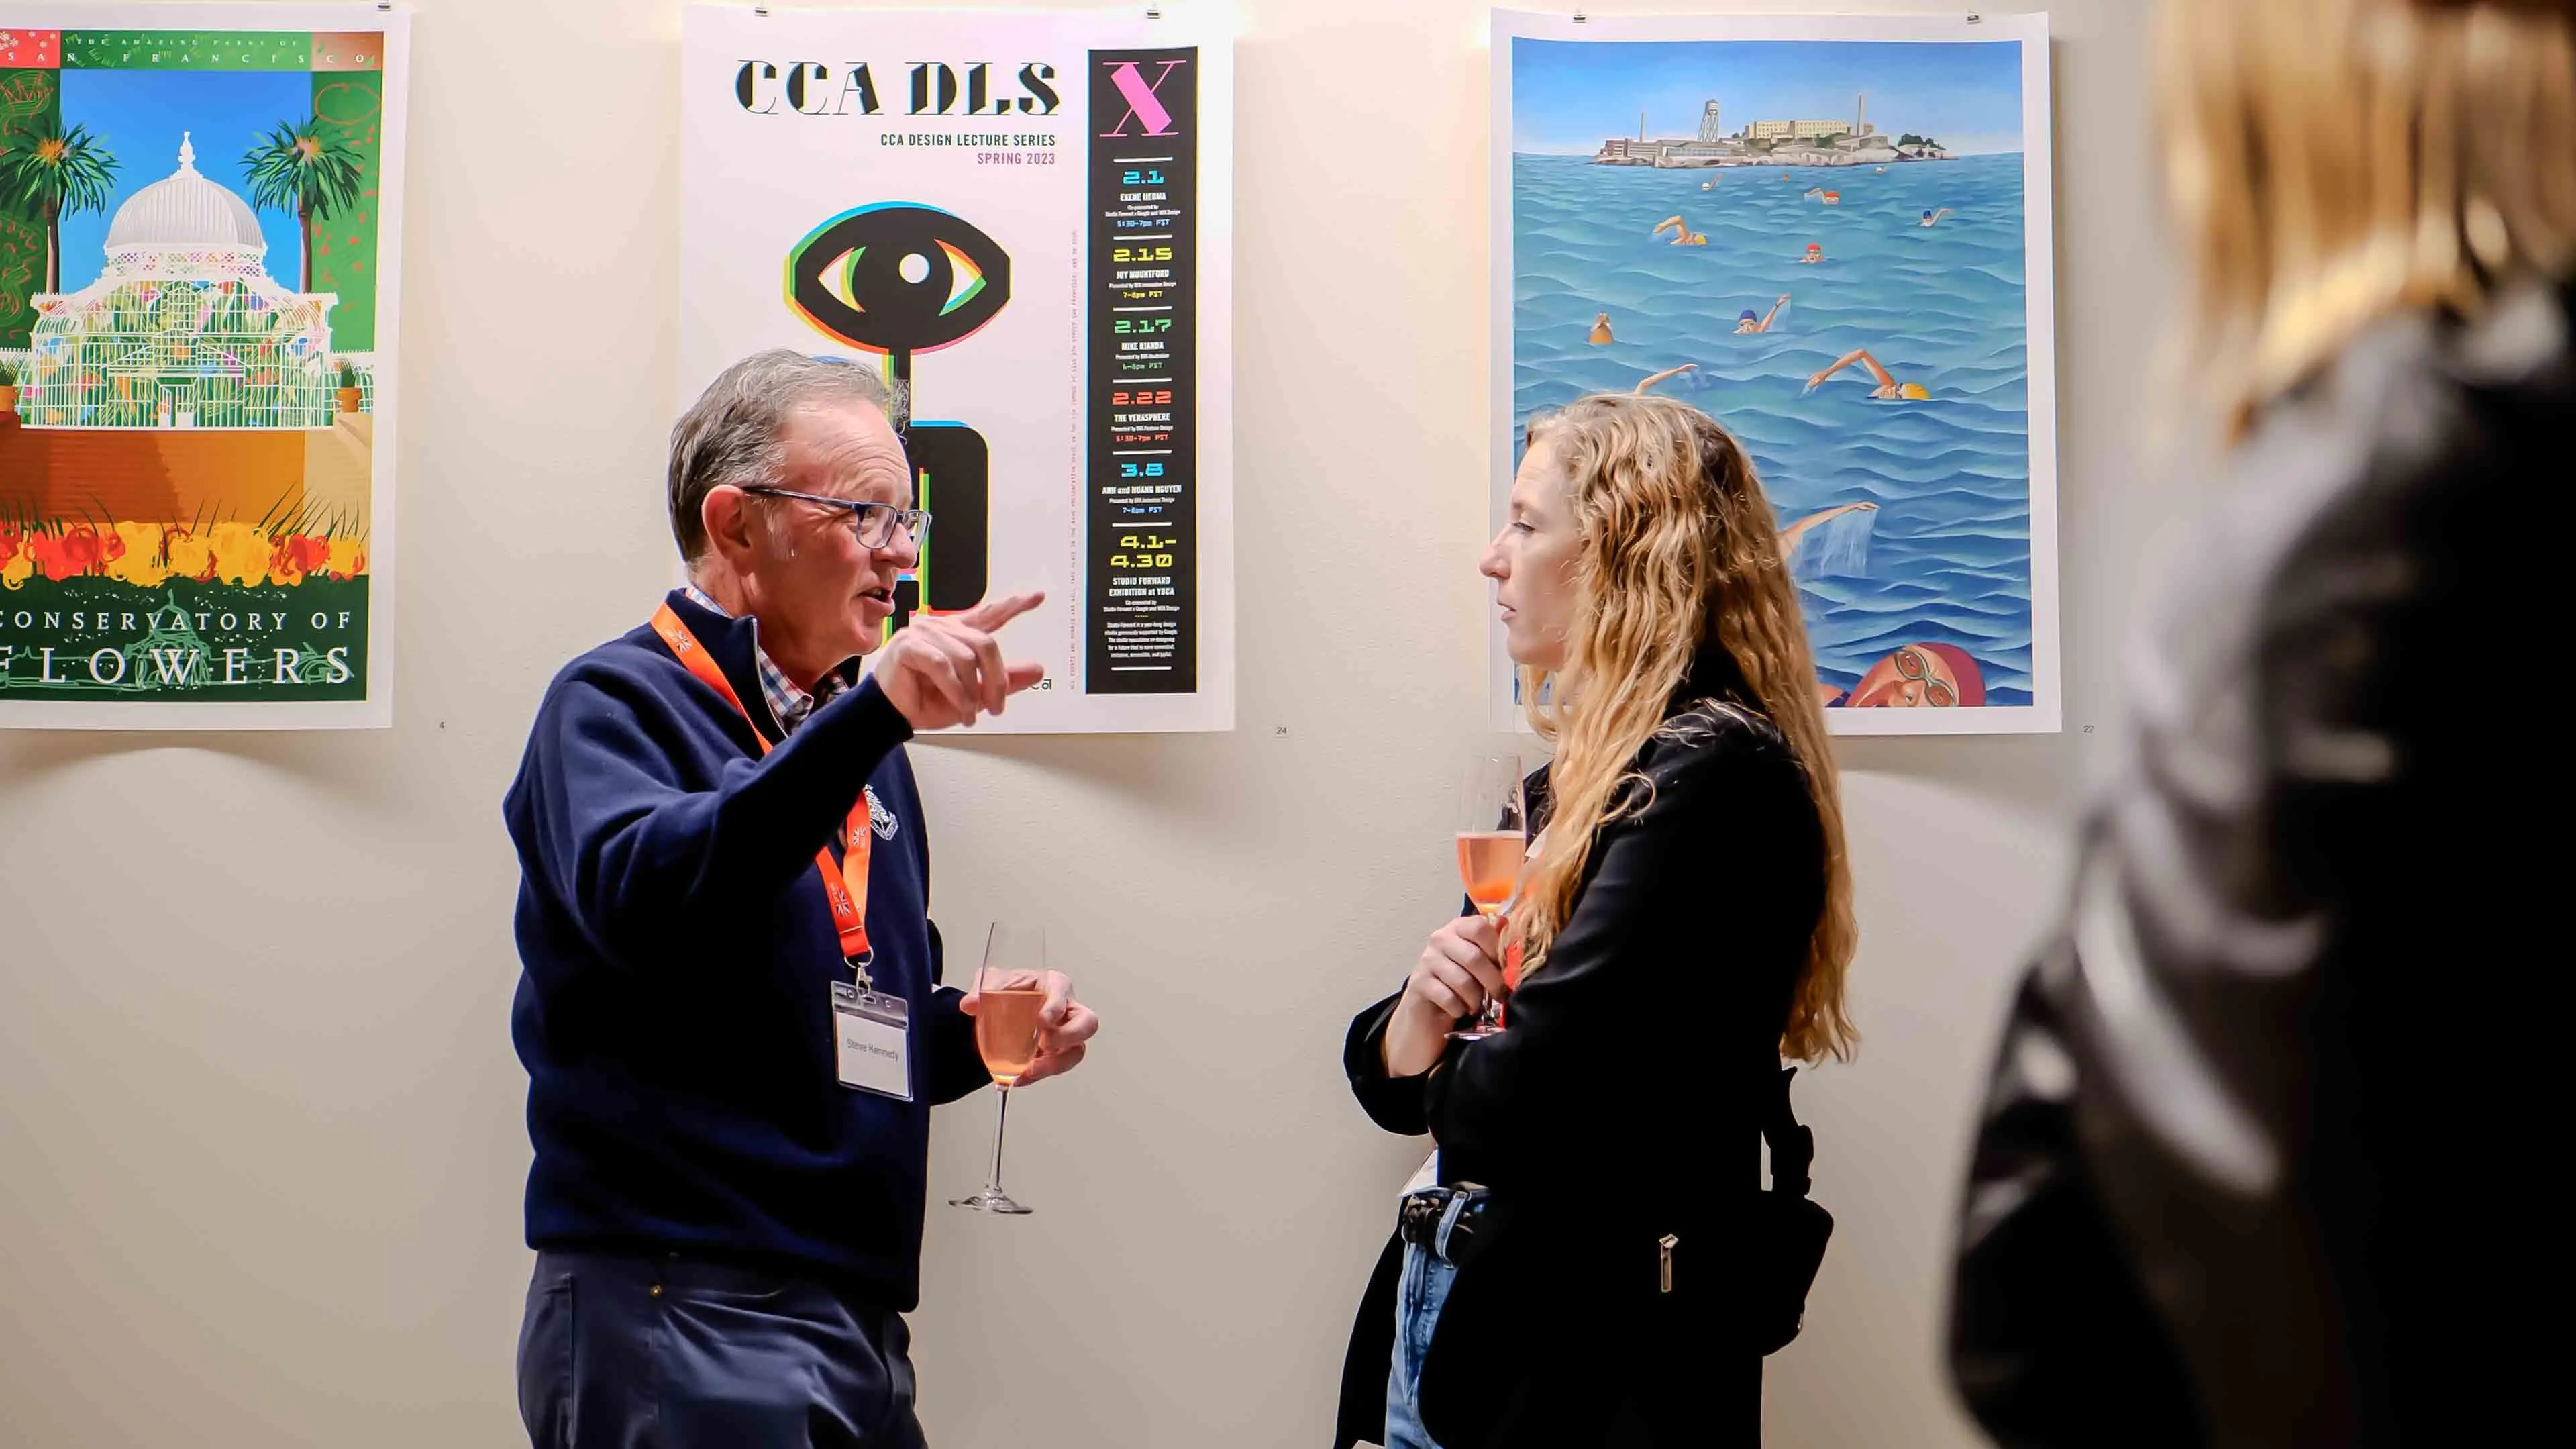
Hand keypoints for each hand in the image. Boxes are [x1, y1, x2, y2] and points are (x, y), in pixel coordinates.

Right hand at [874, 591, 1046, 728]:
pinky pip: (944, 666)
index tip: (1037, 596)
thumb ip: (1004, 681)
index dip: (1014, 605)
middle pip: (985, 644)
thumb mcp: (975, 695)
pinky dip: (956, 692)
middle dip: (997, 680)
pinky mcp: (909, 645)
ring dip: (972, 693)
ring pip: (966, 658)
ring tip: (969, 714)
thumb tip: (1038, 670)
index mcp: (958, 634)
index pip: (989, 614)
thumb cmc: (926, 701)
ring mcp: (924, 632)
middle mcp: (942, 627)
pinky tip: (960, 707)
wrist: (892, 715)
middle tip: (997, 707)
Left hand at [961, 969, 1097, 1086]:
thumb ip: (981, 990)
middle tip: (1046, 1044)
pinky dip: (1037, 1075)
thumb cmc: (1009, 990)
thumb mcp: (992, 983)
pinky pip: (1055, 1067)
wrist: (1000, 1010)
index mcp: (1054, 986)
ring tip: (1030, 1070)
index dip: (1057, 1008)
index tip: (1042, 1021)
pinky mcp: (1055, 1054)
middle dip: (1069, 1036)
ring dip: (1054, 1064)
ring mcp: (1064, 1034)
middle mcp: (1067, 1010)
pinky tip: (1019, 1078)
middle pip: (1087, 1024)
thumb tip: (971, 1004)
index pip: (1063, 994)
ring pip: (1075, 1051)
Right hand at [1382, 915, 1506, 1077]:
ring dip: (1475, 999)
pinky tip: (1460, 1010)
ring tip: (1478, 1006)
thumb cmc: (1460, 983)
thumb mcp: (1479, 964)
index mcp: (1459, 927)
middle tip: (1501, 995)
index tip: (1506, 968)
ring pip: (1462, 980)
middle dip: (1493, 981)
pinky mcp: (1418, 983)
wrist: (1428, 1008)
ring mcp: (1427, 960)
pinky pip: (1447, 998)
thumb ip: (1496, 952)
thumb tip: (1520, 948)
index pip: (1481, 927)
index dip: (1497, 948)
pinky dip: (1459, 1009)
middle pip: (1474, 957)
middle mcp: (1440, 938)